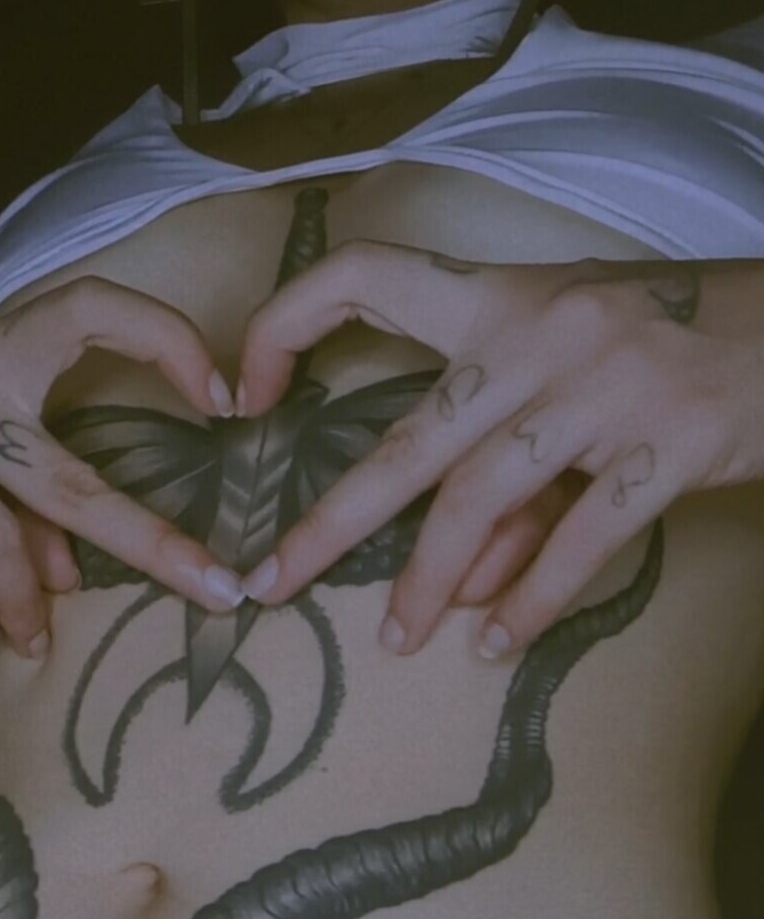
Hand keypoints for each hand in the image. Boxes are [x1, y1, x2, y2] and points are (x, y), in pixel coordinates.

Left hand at [236, 248, 763, 654]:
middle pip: (412, 438)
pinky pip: (582, 537)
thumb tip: (455, 578)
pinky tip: (500, 641)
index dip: (289, 325)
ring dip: (432, 580)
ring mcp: (607, 389)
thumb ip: (511, 462)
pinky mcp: (669, 444)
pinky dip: (534, 599)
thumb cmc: (673, 343)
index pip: (366, 277)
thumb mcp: (576, 368)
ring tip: (400, 639)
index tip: (246, 396)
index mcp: (505, 297)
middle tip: (272, 582)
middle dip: (333, 520)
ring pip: (484, 499)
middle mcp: (543, 336)